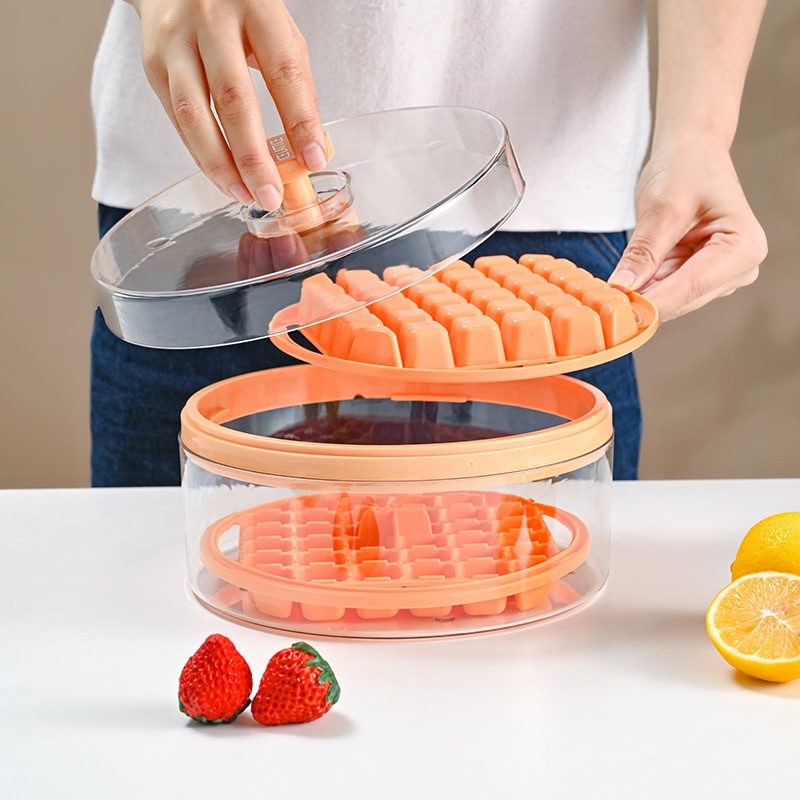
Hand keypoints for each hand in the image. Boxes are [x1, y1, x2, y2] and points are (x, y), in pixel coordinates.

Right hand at [132, 0, 325, 209]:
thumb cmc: (239, 10)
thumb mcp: (277, 31)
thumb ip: (295, 84)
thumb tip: (310, 146)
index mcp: (256, 6)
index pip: (283, 71)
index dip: (299, 120)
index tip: (312, 159)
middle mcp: (211, 20)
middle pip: (233, 98)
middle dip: (254, 156)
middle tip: (271, 195)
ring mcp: (176, 40)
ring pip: (194, 114)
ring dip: (221, 165)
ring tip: (245, 195)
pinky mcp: (153, 62)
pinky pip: (177, 120)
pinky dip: (202, 155)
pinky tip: (223, 177)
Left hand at [609, 142, 766, 321]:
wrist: (694, 152)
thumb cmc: (686, 169)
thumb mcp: (662, 207)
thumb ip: (643, 252)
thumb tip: (621, 288)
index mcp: (744, 247)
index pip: (690, 286)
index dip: (651, 302)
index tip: (617, 312)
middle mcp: (741, 268)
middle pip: (683, 299)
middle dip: (644, 301)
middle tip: (604, 303)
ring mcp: (722, 276)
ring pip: (672, 300)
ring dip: (642, 295)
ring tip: (610, 290)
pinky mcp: (702, 277)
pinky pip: (667, 291)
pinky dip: (645, 288)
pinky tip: (624, 282)